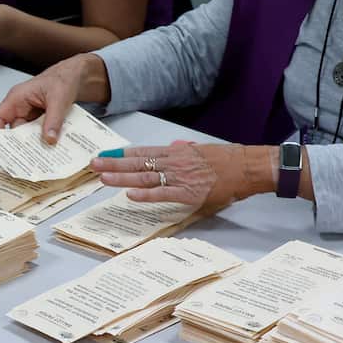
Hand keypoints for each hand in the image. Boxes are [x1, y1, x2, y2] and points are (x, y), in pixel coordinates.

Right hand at [0, 53, 110, 143]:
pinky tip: (51, 145)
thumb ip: (54, 119)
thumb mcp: (59, 99)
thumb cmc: (64, 78)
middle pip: (14, 131)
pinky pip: (38, 133)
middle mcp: (20, 107)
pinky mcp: (40, 120)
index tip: (4, 149)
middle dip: (21, 144)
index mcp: (17, 98)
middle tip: (30, 157)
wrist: (77, 76)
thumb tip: (49, 139)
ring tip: (43, 153)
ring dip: (35, 143)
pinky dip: (44, 139)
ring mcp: (30, 114)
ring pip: (27, 134)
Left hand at [89, 142, 274, 213]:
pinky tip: (130, 195)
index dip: (121, 154)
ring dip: (122, 178)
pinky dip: (146, 194)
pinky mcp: (190, 193)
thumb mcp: (201, 150)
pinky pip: (164, 193)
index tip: (104, 154)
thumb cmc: (228, 160)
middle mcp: (174, 162)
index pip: (142, 152)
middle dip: (113, 163)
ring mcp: (181, 177)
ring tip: (103, 178)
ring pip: (146, 177)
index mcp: (176, 152)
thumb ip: (184, 150)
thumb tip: (174, 147)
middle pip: (138, 163)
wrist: (249, 167)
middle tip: (93, 164)